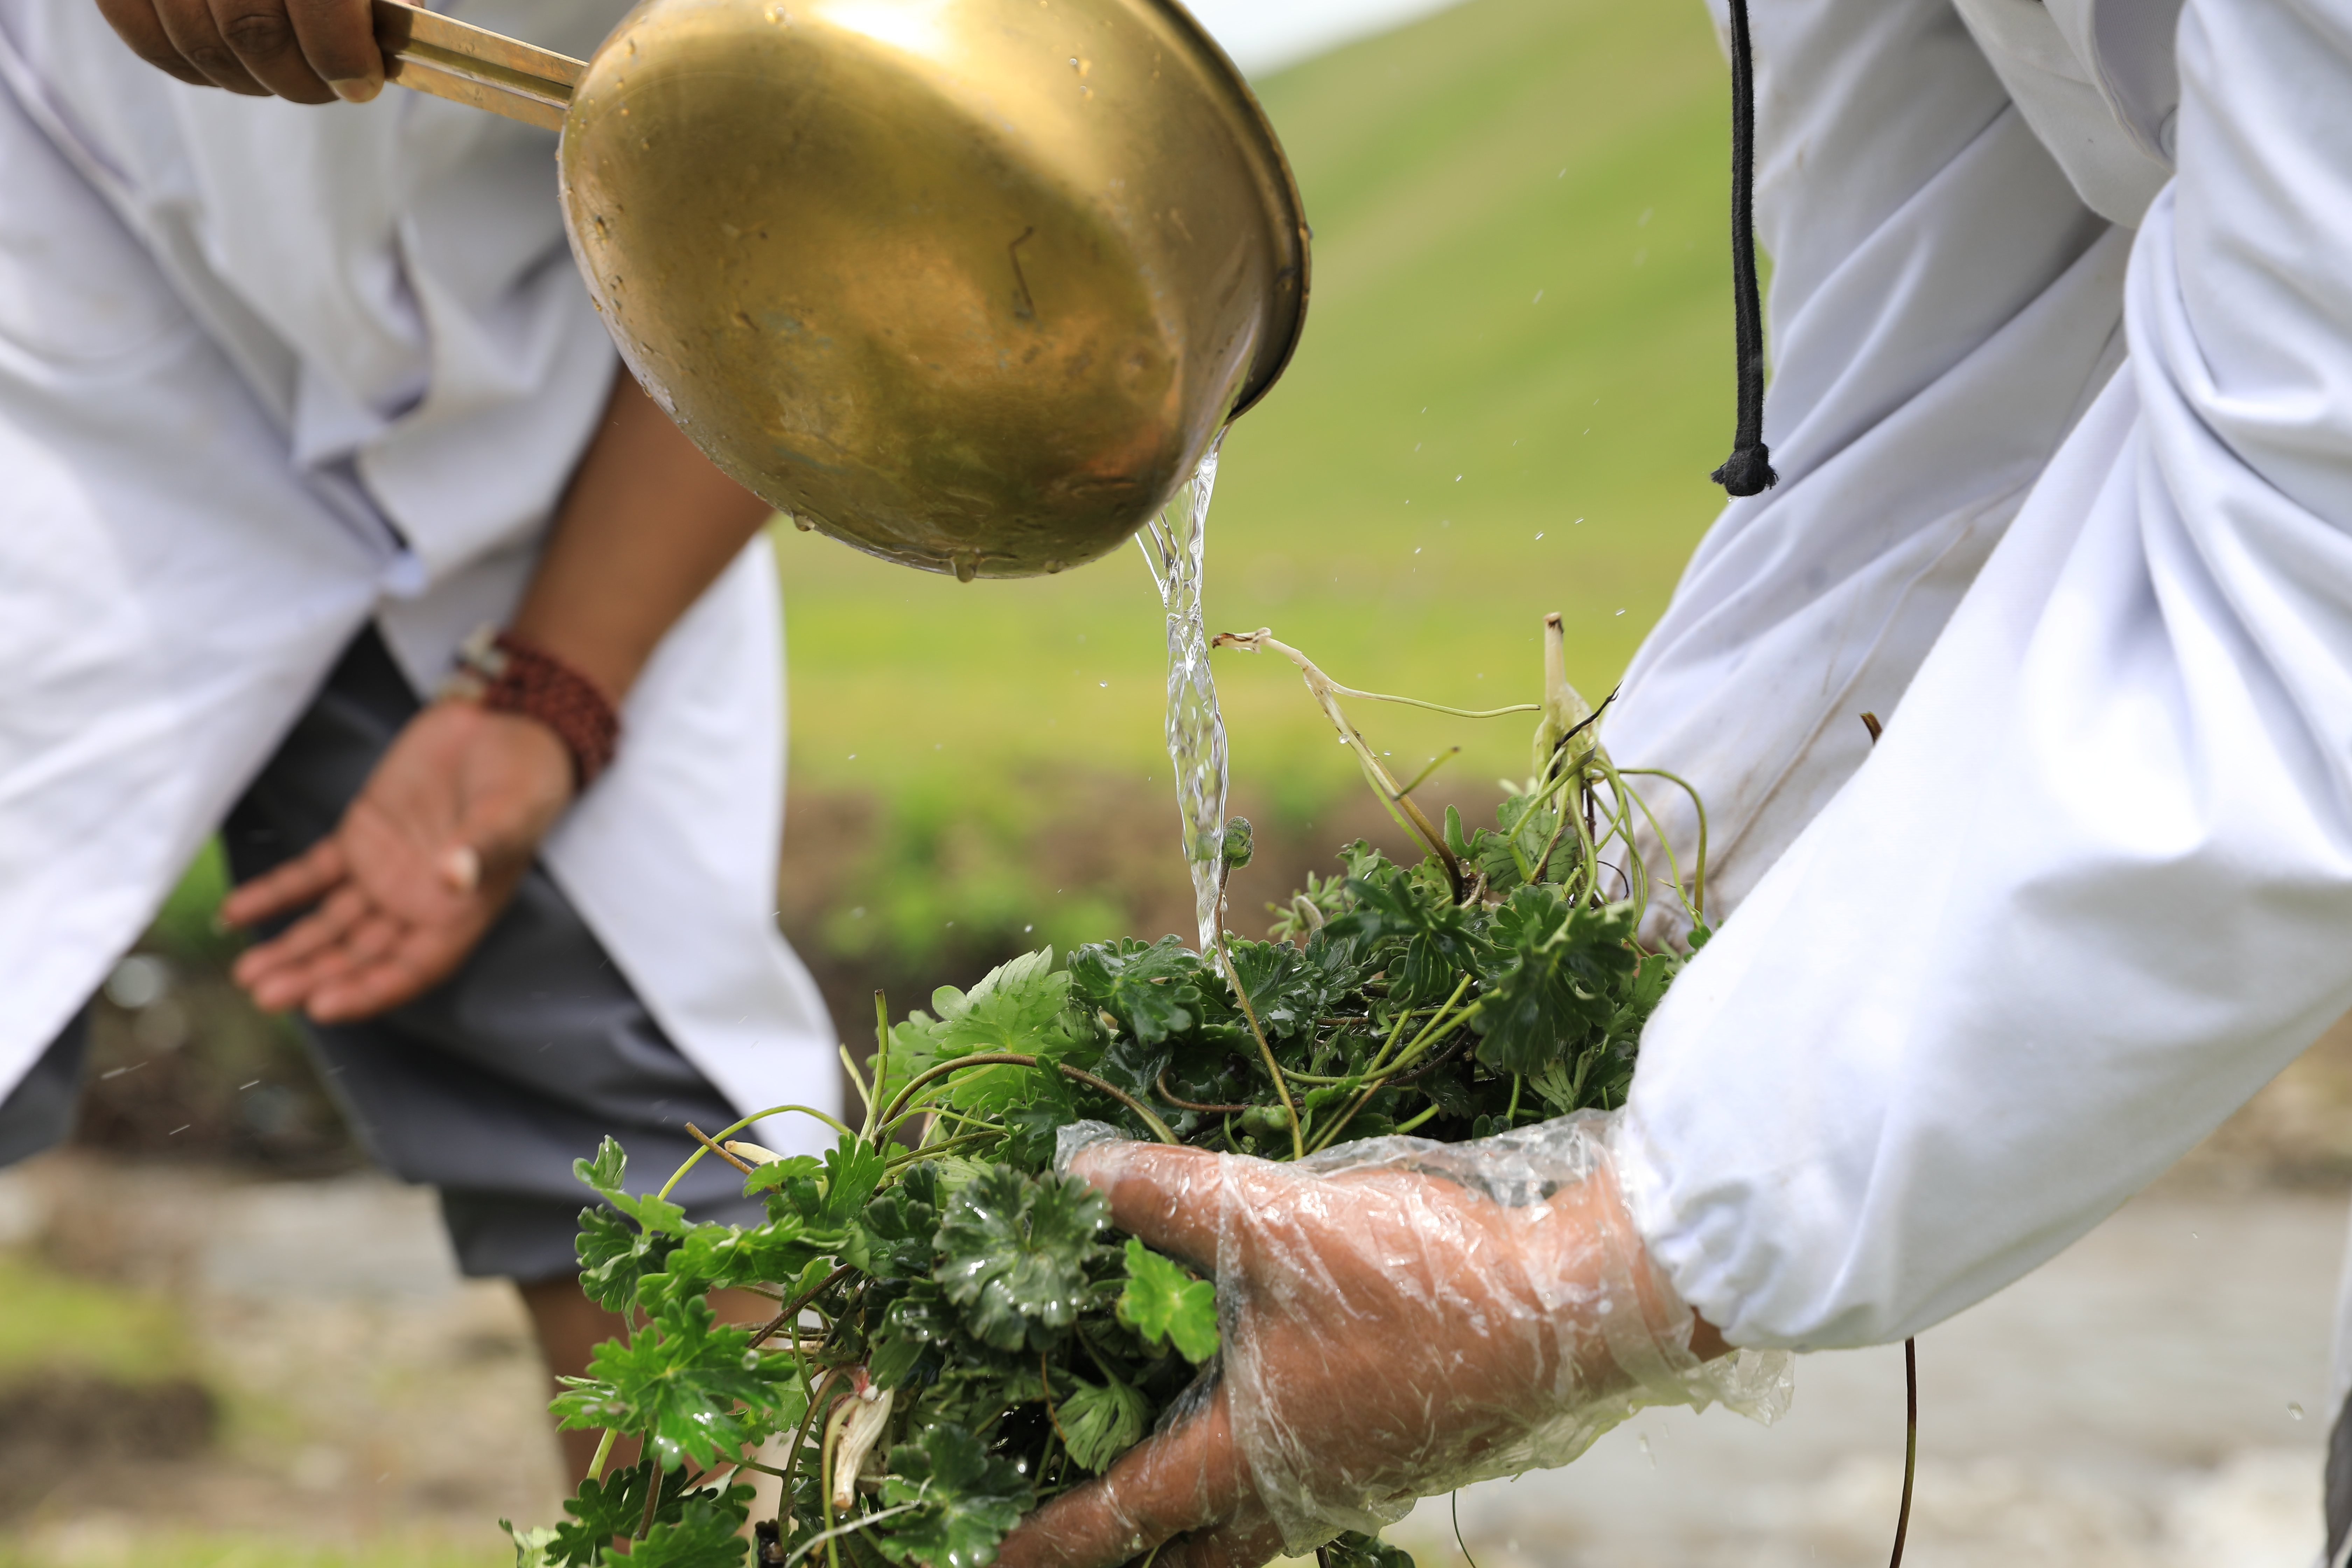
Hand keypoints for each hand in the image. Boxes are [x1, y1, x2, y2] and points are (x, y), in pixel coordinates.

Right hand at [92, 0, 385, 102]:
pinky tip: (232, 67)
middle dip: (302, 79)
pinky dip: (194, 67)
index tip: (361, 82)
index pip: (319, 1)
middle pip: (253, 31)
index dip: (343, 56)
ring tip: (284, 77)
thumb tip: (385, 41)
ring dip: (253, 80)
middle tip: (329, 88)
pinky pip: (146, 36)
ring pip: (202, 45)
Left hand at [223, 699, 574, 1022]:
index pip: (409, 969)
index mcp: (460, 913)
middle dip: (313, 977)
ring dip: (289, 949)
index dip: (367, 991)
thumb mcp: (511, 810)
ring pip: (329, 925)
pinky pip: (310, 875)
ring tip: (246, 972)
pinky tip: (236, 912)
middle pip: (359, 956)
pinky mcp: (359, 839)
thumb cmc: (525, 775)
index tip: (323, 1005)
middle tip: (266, 994)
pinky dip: (274, 893)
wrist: (504, 723)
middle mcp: (417, 904)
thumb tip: (456, 878)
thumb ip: (482, 846)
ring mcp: (384, 874)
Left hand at [996, 1121, 1767, 1567]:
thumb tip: (1071, 1172)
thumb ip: (1164, 1196)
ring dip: (1209, 1516)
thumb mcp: (1268, 1219)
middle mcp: (1303, 1485)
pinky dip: (1268, 1477)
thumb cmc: (1415, 1280)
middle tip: (1082, 1538)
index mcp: (1253, 1452)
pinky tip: (1275, 1423)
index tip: (1002, 1552)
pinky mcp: (1410, 1449)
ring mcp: (1364, 1475)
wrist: (1568, 1308)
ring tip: (1171, 1489)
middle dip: (1136, 1550)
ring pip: (1262, 1521)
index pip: (1131, 1513)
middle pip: (1199, 1547)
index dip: (1060, 1534)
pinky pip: (1314, 1487)